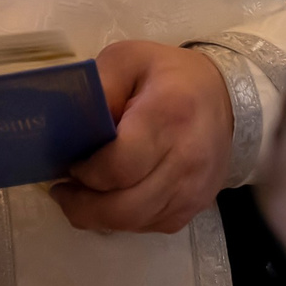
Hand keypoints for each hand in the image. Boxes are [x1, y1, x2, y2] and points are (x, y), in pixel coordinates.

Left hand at [50, 40, 232, 235]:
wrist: (222, 96)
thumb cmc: (168, 75)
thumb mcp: (128, 59)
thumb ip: (98, 86)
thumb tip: (69, 121)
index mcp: (168, 115)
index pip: (120, 165)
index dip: (87, 173)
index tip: (70, 164)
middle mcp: (185, 159)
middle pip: (125, 206)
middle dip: (84, 206)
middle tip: (63, 190)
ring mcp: (193, 189)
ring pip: (135, 222)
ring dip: (99, 217)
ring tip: (80, 196)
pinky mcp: (195, 206)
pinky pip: (150, 226)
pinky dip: (124, 220)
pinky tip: (111, 200)